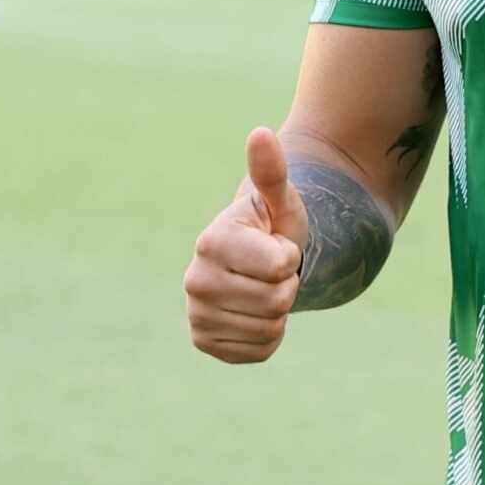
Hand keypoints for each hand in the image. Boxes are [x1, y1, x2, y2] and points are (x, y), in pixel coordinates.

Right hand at [185, 127, 308, 363]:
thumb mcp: (281, 200)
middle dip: (286, 286)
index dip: (289, 258)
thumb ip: (272, 172)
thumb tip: (261, 133)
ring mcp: (196, 313)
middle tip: (271, 272)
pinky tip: (255, 313)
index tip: (275, 246)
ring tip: (262, 290)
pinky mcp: (204, 341)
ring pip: (269, 328)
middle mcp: (195, 280)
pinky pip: (259, 351)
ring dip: (279, 312)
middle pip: (277, 300)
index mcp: (211, 241)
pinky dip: (268, 337)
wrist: (258, 266)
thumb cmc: (273, 229)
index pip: (279, 267)